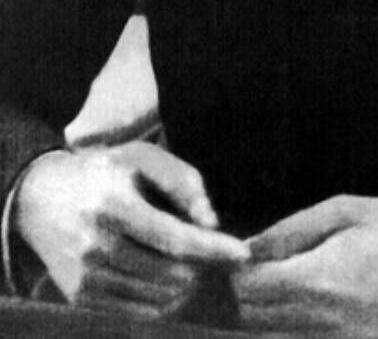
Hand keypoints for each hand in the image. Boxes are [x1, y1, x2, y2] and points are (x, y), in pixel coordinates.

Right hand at [13, 141, 248, 318]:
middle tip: (214, 251)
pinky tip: (166, 277)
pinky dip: (162, 299)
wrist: (41, 198)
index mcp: (113, 205)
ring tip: (188, 261)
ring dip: (184, 283)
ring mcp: (86, 277)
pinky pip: (137, 312)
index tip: (244, 253)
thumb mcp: (142, 157)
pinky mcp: (81, 298)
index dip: (212, 248)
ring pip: (158, 296)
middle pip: (170, 272)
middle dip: (202, 265)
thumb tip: (211, 222)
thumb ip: (182, 182)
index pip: (174, 237)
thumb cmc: (104, 172)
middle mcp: (96, 245)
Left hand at [232, 194, 377, 337]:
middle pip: (253, 318)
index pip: (250, 288)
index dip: (241, 269)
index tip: (250, 254)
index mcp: (321, 279)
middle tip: (268, 267)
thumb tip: (250, 246)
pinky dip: (292, 329)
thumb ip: (294, 229)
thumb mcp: (352, 211)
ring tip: (288, 285)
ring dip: (268, 313)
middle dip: (251, 291)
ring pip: (272, 337)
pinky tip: (310, 306)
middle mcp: (322, 321)